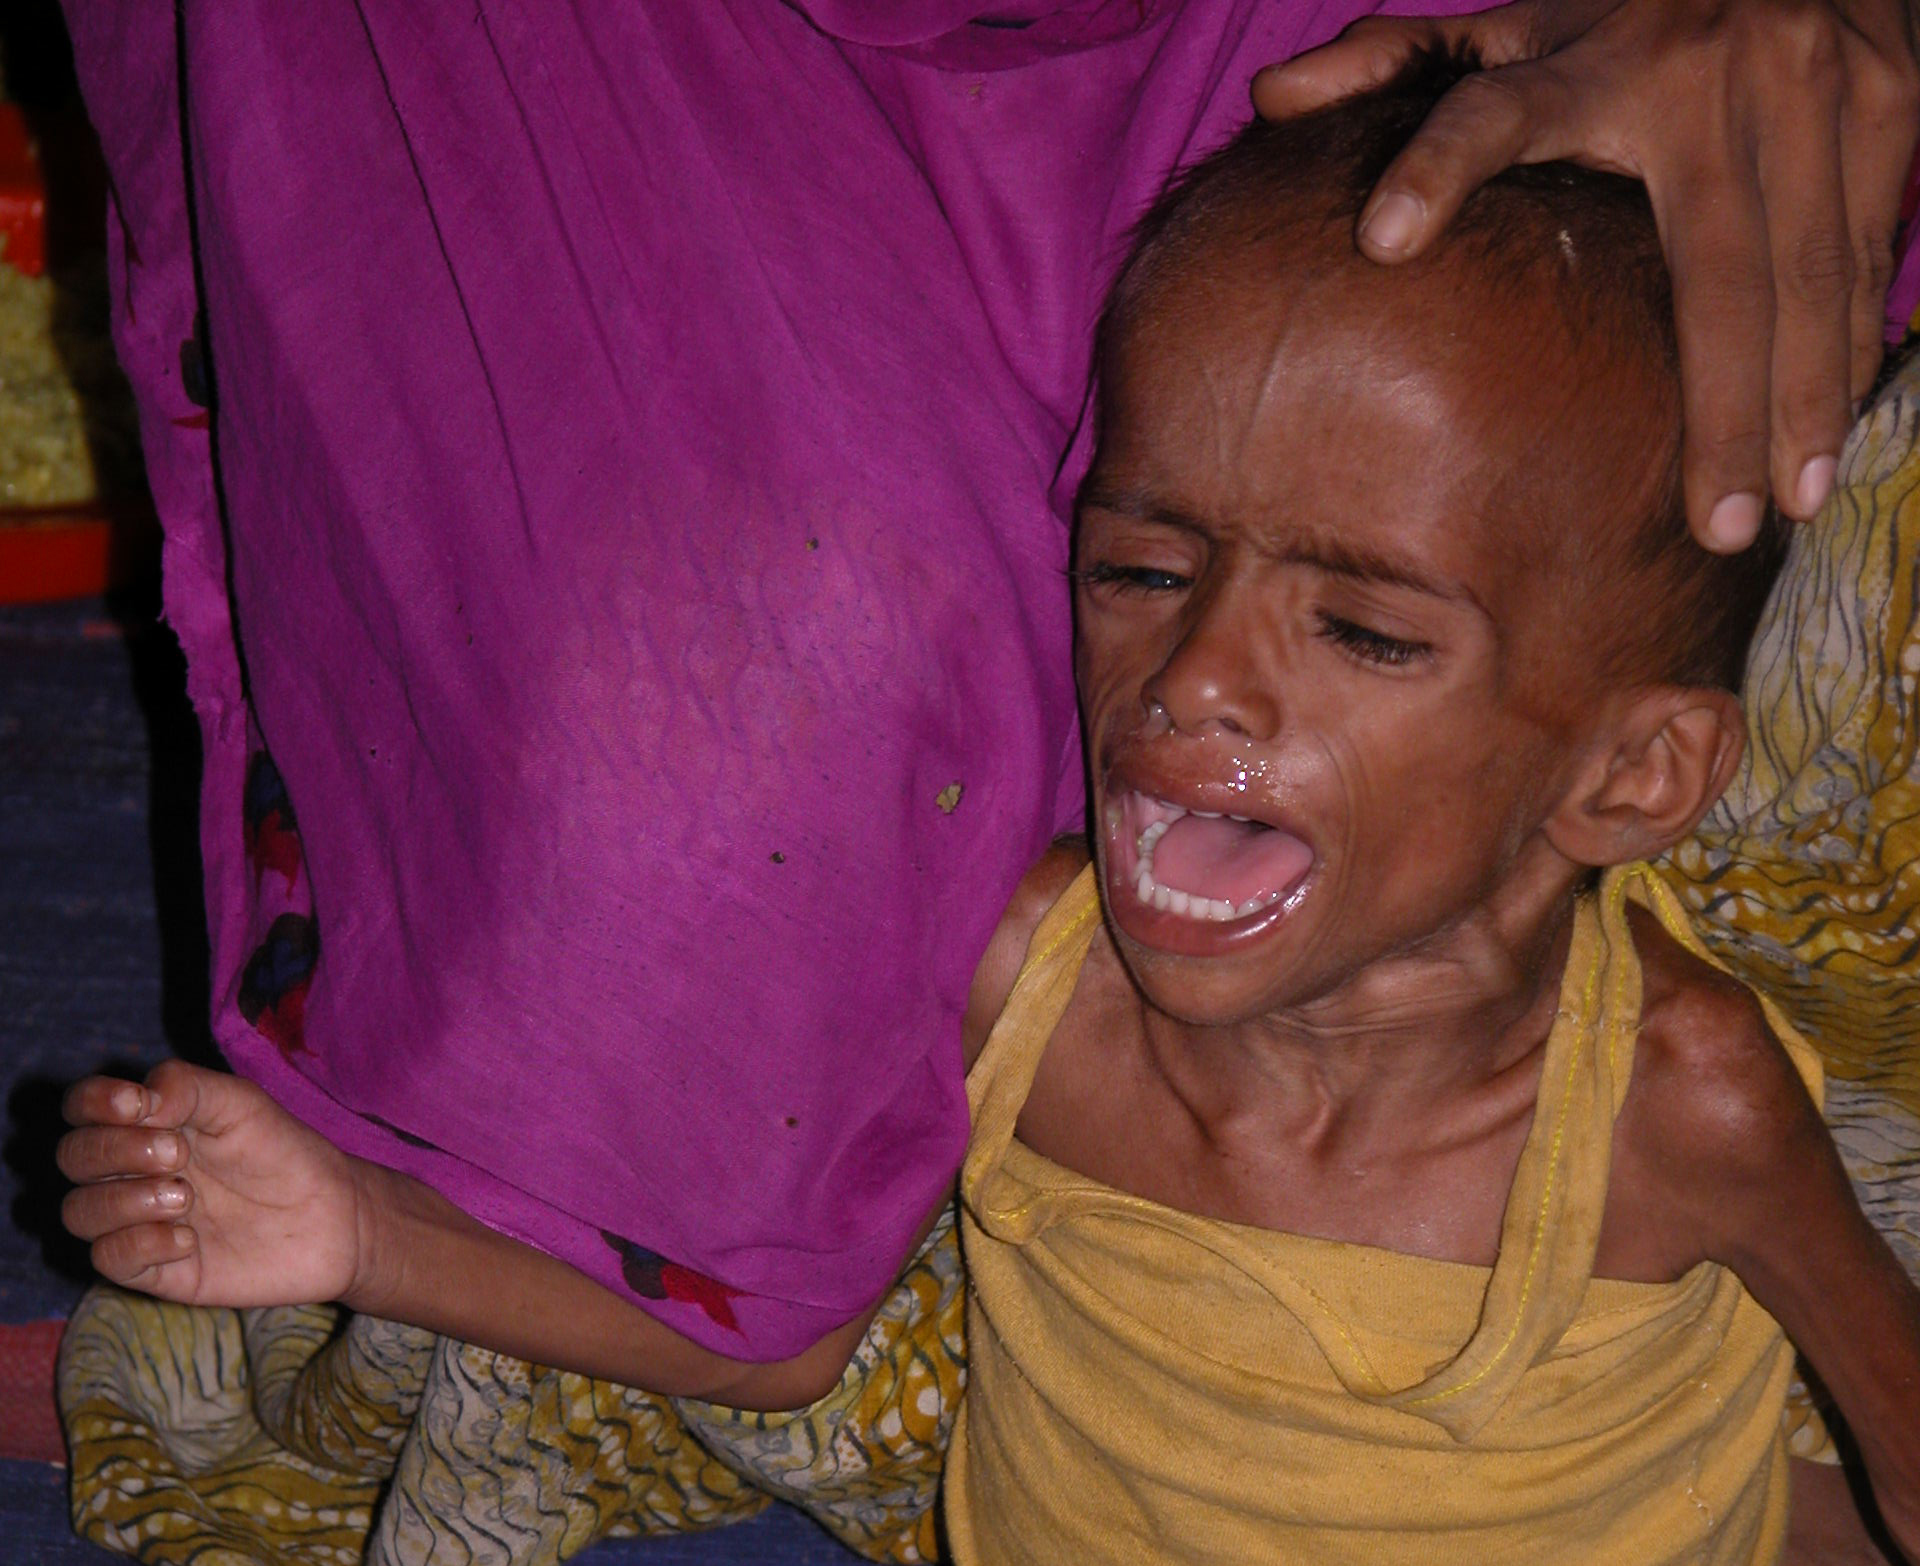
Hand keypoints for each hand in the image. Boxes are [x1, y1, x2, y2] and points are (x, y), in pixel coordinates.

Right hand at [58, 1060, 369, 1307]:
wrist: (331, 1217)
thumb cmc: (282, 1152)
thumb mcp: (241, 1104)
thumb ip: (187, 1087)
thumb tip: (138, 1101)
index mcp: (147, 1123)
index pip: (82, 1107)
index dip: (91, 1103)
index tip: (135, 1106)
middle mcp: (132, 1171)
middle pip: (73, 1157)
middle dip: (114, 1151)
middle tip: (177, 1152)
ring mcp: (138, 1221)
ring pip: (79, 1211)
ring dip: (124, 1199)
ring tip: (185, 1196)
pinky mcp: (153, 1268)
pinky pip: (107, 1260)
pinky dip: (140, 1244)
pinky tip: (189, 1239)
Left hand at [1253, 0, 1919, 549]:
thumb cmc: (1626, 0)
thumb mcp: (1519, 18)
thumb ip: (1404, 62)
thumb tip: (1273, 102)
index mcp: (1586, 59)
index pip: (1489, 112)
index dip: (1436, 167)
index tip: (1379, 239)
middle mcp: (1703, 75)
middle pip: (1717, 270)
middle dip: (1723, 406)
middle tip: (1714, 526)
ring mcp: (1809, 89)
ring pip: (1808, 273)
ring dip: (1803, 398)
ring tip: (1788, 506)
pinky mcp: (1890, 102)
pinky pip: (1865, 248)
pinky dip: (1850, 340)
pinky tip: (1836, 426)